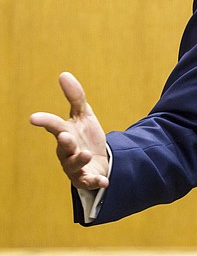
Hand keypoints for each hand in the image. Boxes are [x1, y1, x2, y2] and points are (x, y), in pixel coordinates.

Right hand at [30, 72, 109, 189]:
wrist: (98, 161)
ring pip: (73, 165)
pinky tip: (104, 180)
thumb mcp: (84, 115)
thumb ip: (75, 97)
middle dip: (64, 142)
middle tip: (65, 136)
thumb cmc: (86, 137)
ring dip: (79, 160)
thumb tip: (63, 74)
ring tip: (87, 154)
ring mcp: (75, 166)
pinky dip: (96, 181)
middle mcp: (66, 151)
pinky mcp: (86, 179)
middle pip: (63, 147)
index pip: (54, 125)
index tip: (33, 118)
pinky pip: (89, 181)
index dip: (45, 121)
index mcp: (65, 133)